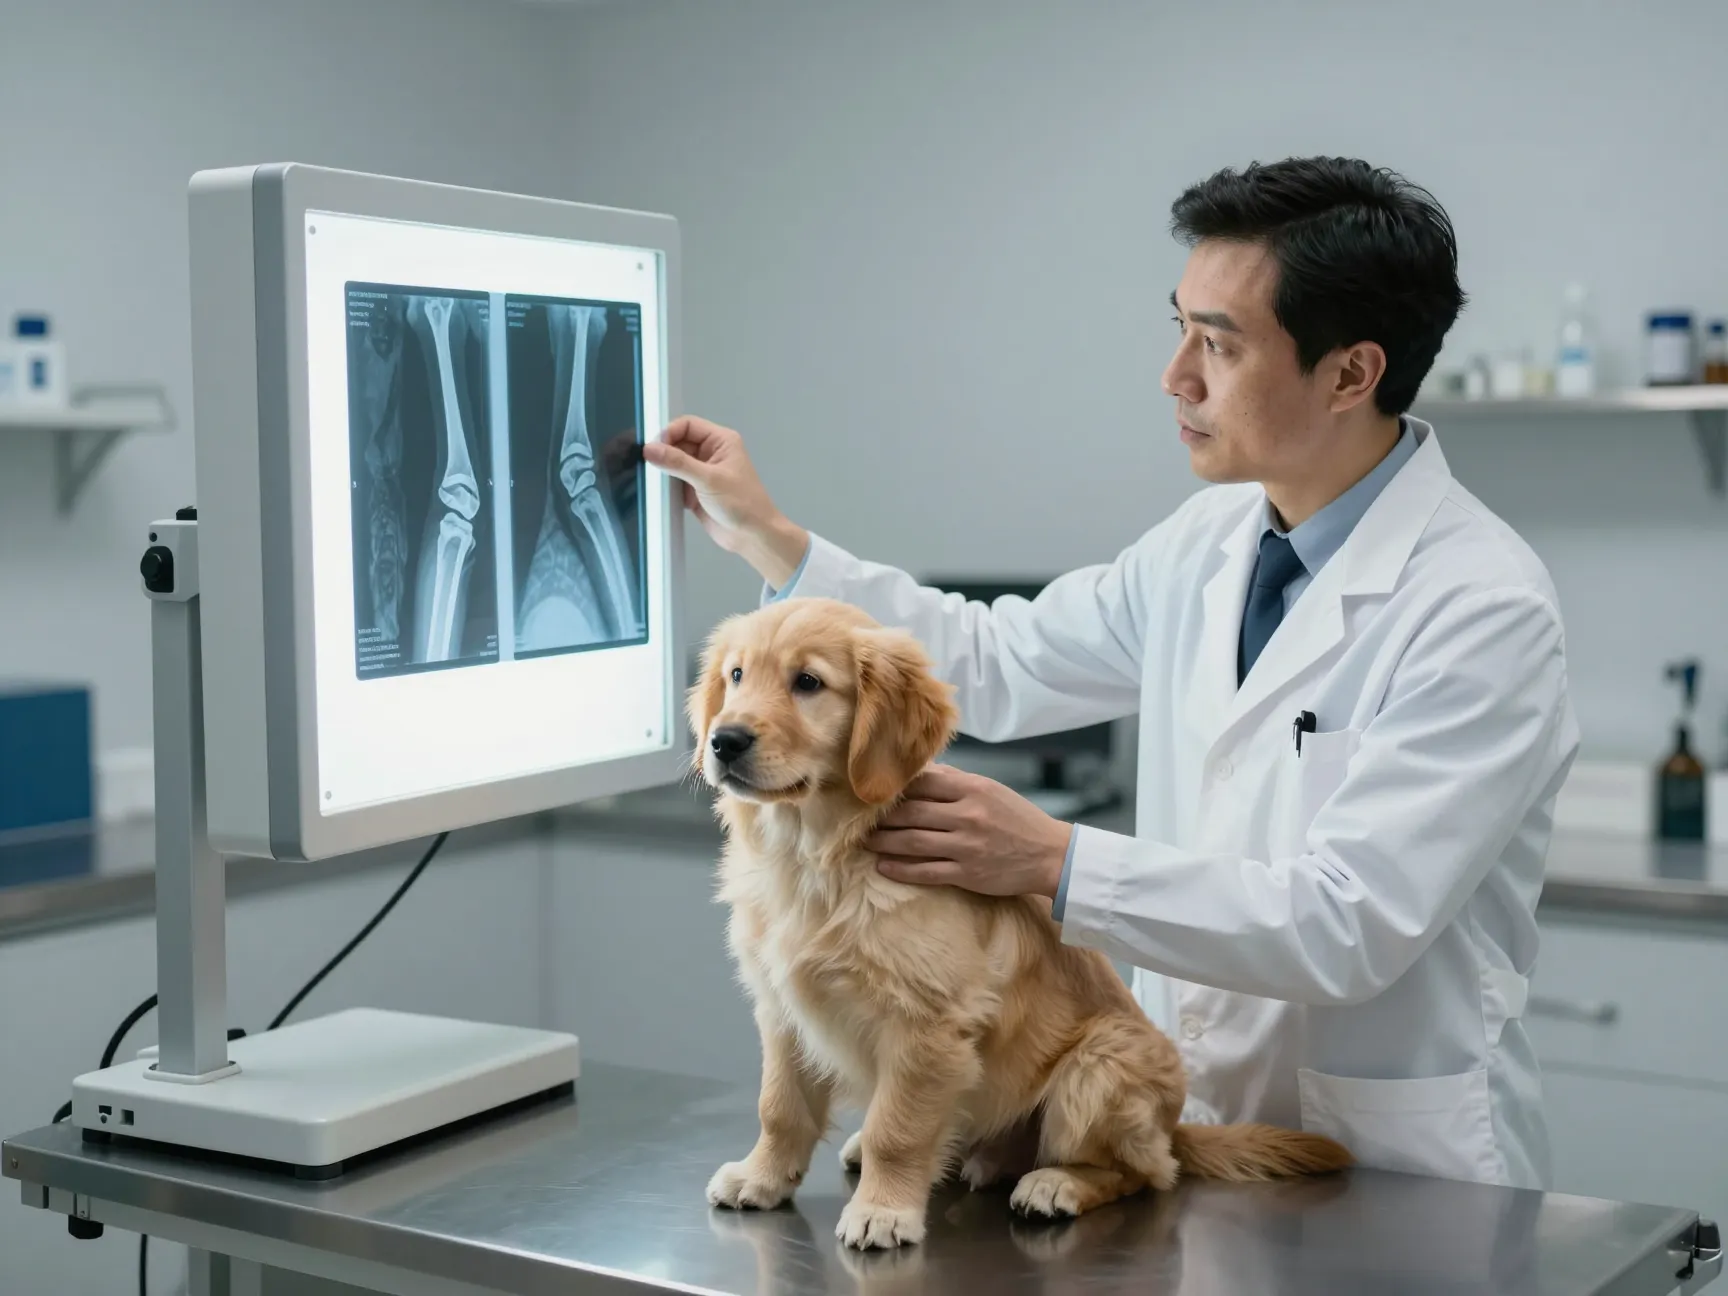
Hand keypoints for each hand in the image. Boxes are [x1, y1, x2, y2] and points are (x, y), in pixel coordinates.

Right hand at [643, 416, 808, 586]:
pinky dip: (666, 486)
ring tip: (652, 479)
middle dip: (663, 452)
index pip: (687, 425)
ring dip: (663, 470)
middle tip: (648, 465)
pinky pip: (674, 481)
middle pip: (678, 442)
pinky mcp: (695, 490)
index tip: (653, 448)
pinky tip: (659, 492)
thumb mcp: (709, 479)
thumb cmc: (741, 503)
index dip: (669, 432)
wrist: (752, 536)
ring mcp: (702, 472)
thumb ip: (678, 463)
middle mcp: (710, 452)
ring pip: (674, 462)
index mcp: (720, 441)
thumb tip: (650, 449)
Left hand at [866, 766, 1072, 898]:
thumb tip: (920, 771)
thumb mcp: (991, 790)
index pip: (923, 782)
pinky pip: (925, 871)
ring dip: (884, 842)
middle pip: (911, 813)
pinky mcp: (967, 873)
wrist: (1050, 855)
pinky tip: (883, 865)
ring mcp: (966, 846)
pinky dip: (900, 869)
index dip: (895, 787)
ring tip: (865, 841)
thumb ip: (956, 781)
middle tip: (859, 818)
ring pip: (912, 842)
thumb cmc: (1017, 819)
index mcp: (973, 789)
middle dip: (881, 817)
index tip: (873, 790)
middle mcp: (968, 815)